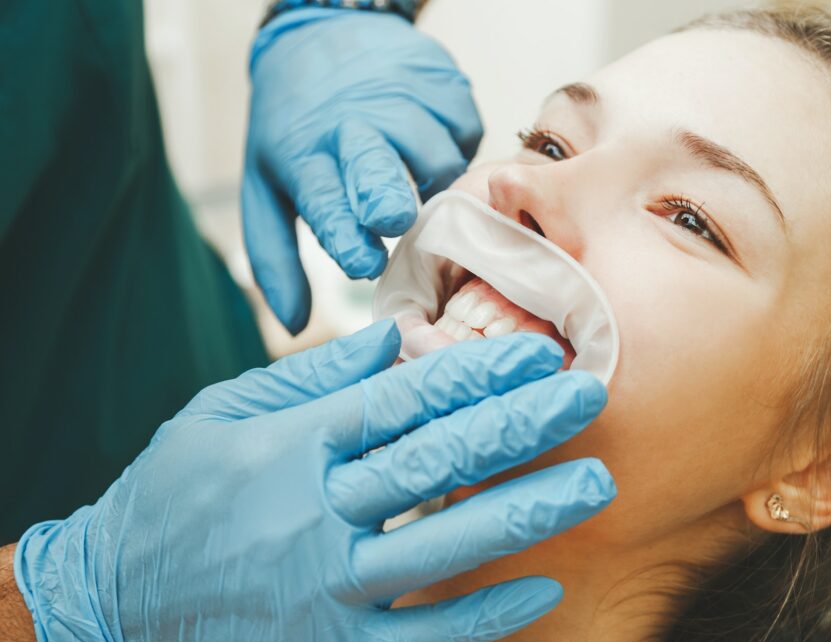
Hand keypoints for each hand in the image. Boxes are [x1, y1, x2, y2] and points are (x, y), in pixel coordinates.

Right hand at [14, 322, 613, 641]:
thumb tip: (391, 331)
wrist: (112, 605)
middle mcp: (313, 513)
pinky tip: (543, 585)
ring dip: (524, 513)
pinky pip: (422, 636)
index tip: (536, 354)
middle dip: (517, 427)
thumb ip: (311, 375)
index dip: (474, 374)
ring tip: (594, 482)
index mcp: (291, 446)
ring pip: (440, 548)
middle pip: (433, 463)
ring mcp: (325, 587)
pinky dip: (483, 614)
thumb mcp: (222, 413)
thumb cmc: (173, 496)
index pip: (400, 401)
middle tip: (588, 397)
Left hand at [244, 10, 481, 333]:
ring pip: (439, 160)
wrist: (324, 28)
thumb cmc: (294, 122)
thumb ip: (276, 259)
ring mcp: (403, 99)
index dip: (344, 233)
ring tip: (416, 180)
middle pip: (377, 166)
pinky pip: (467, 133)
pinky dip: (457, 148)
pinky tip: (431, 145)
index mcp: (305, 152)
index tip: (362, 263)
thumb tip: (293, 326)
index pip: (324, 198)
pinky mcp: (443, 84)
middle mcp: (355, 124)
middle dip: (386, 193)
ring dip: (435, 183)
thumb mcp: (266, 184)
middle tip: (393, 218)